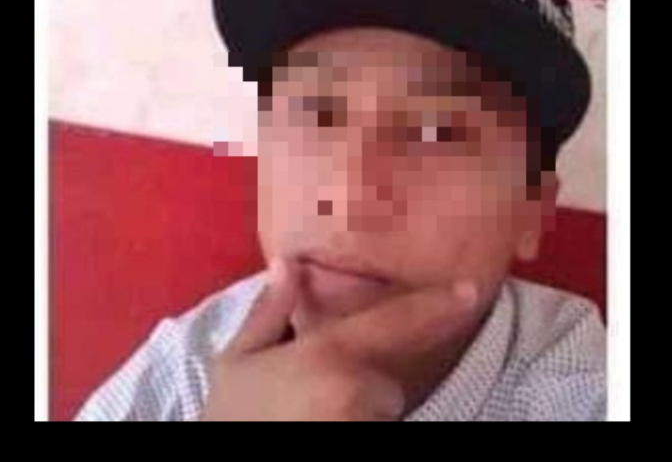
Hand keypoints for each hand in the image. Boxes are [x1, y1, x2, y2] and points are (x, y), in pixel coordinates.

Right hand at [200, 258, 476, 421]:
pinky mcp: (373, 440)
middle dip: (362, 381)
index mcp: (328, 355)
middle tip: (315, 396)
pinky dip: (359, 424)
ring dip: (361, 411)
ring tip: (314, 417)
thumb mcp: (236, 361)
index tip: (472, 290)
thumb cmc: (233, 418)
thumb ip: (267, 311)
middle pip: (387, 380)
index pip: (395, 323)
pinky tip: (321, 422)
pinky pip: (378, 427)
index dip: (437, 305)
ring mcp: (368, 425)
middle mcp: (359, 390)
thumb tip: (286, 263)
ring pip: (382, 411)